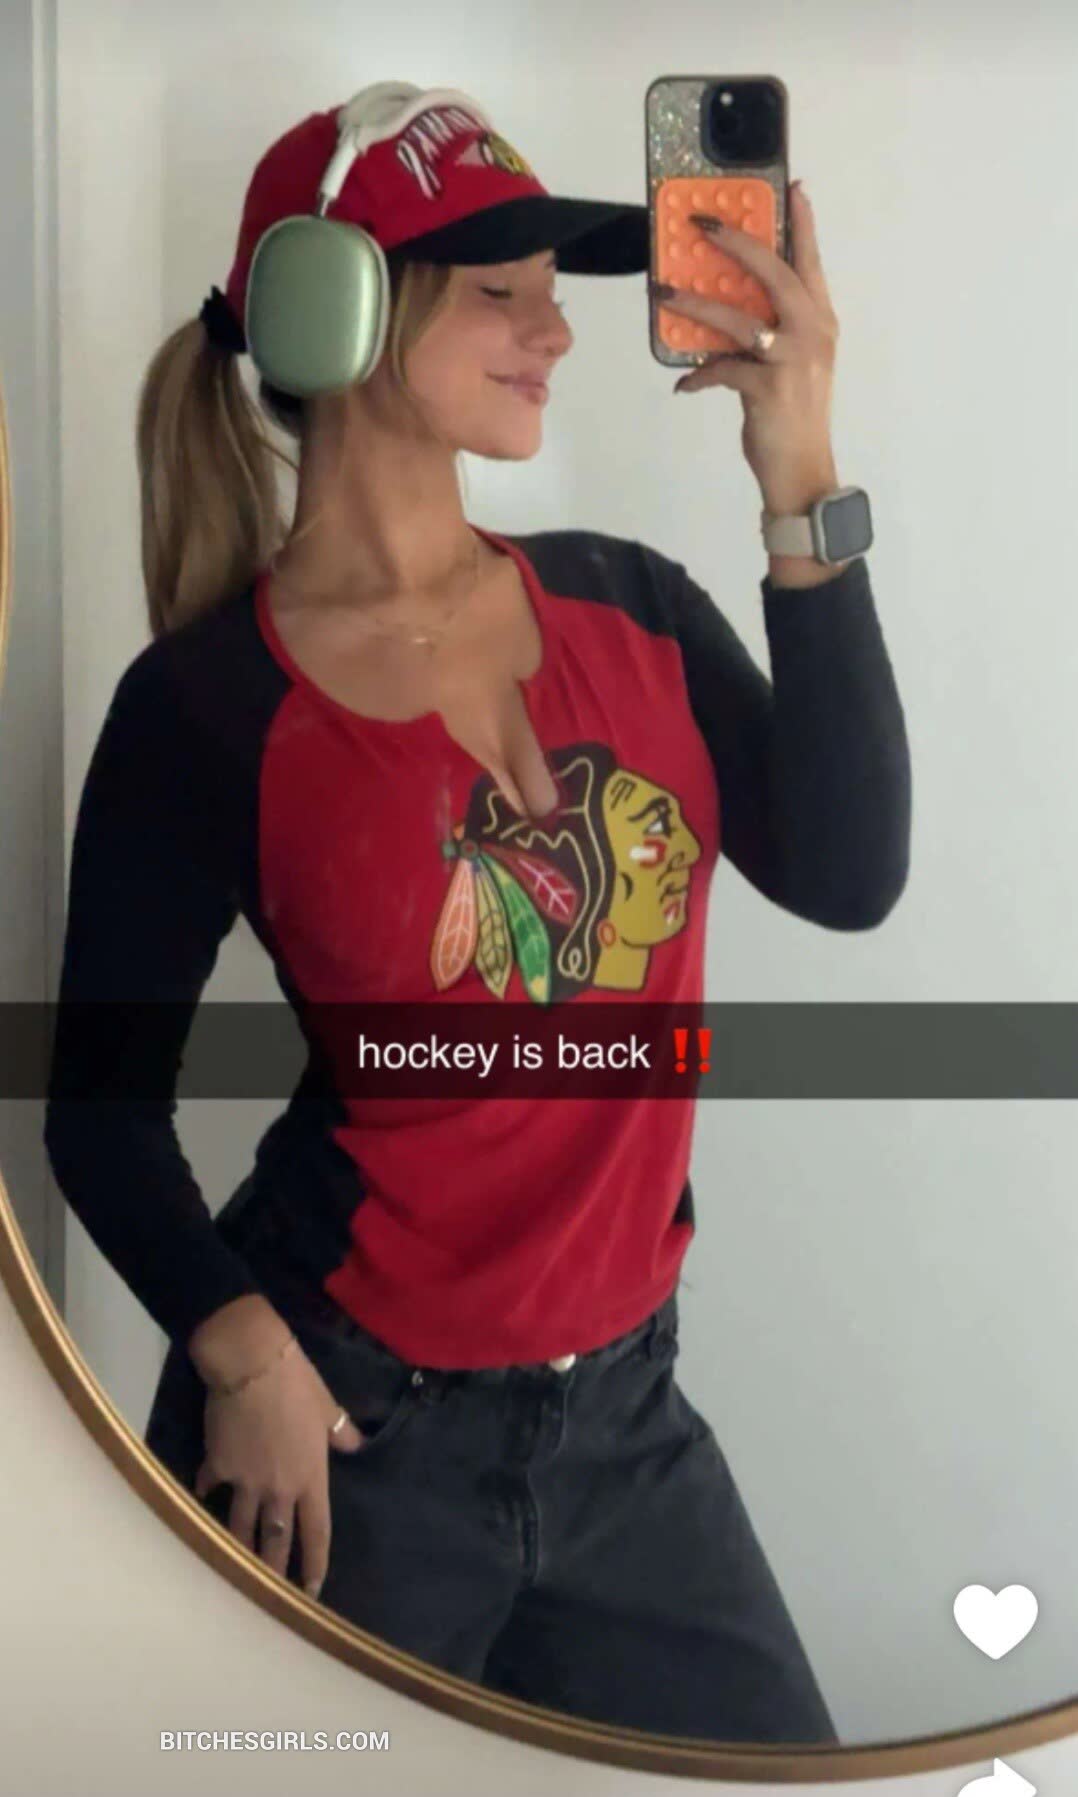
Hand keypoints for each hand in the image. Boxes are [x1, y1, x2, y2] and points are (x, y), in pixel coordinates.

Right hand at [194, 1339, 363, 1600]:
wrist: (250, 1364)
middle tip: (271, 1599)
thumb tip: (356, 1444)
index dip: (314, 1563)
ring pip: (241, 1526)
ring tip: (234, 1571)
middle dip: (274, 1572)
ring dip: (239, 1548)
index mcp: (310, 1477)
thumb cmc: (296, 1383)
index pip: (316, 1531)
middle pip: (276, 1541)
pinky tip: (203, 1498)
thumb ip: (341, 1432)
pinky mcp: (217, 1465)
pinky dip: (207, 1493)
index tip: (312, 1590)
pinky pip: (212, 1486)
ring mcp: (245, 1480)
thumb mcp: (328, 1407)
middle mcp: (278, 1488)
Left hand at [654, 182, 839, 508]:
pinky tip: (685, 383)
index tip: (793, 186)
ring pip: (738, 319)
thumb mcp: (795, 364)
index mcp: (821, 321)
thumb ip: (775, 332)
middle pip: (774, 274)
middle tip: (700, 223)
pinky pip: (722, 371)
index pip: (810, 263)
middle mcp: (812, 333)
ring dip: (695, 303)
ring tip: (661, 292)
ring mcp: (791, 361)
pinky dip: (699, 375)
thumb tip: (729, 309)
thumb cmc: (795, 416)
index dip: (802, 224)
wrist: (803, 471)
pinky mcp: (767, 390)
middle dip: (736, 243)